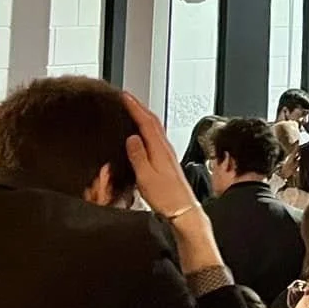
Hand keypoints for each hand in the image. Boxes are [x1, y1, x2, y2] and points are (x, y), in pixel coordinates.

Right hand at [120, 91, 195, 216]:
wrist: (183, 210)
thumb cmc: (167, 197)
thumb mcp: (146, 177)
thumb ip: (138, 156)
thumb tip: (131, 137)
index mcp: (160, 149)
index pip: (147, 122)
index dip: (136, 107)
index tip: (125, 96)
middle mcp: (166, 149)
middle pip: (153, 122)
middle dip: (140, 108)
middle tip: (127, 98)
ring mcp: (167, 154)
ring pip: (155, 129)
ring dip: (144, 117)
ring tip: (133, 111)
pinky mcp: (167, 162)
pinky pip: (155, 138)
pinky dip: (147, 130)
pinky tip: (142, 136)